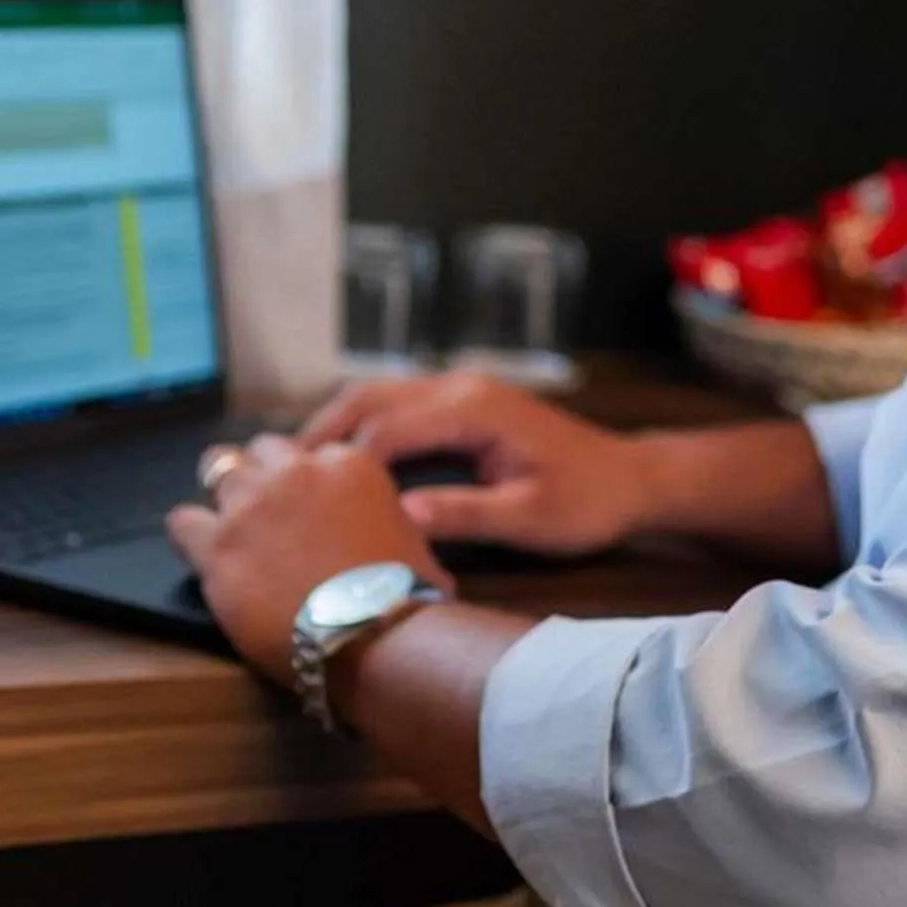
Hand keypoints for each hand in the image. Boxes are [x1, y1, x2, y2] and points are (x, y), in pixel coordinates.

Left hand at [166, 435, 452, 683]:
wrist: (376, 638)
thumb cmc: (407, 600)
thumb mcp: (412, 540)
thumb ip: (386, 518)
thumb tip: (387, 528)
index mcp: (347, 465)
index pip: (311, 454)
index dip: (306, 482)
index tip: (306, 507)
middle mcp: (295, 473)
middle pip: (261, 450)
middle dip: (262, 475)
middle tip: (266, 512)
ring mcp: (252, 506)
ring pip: (218, 469)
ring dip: (225, 496)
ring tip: (231, 528)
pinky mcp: (218, 547)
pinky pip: (182, 522)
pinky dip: (190, 534)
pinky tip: (201, 552)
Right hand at [297, 372, 655, 556]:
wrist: (630, 479)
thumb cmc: (586, 502)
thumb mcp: (531, 518)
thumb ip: (466, 513)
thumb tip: (400, 516)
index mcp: (473, 409)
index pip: (387, 429)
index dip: (342, 465)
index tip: (305, 501)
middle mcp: (460, 387)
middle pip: (368, 398)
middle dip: (320, 434)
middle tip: (276, 476)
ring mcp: (460, 390)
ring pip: (377, 395)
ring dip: (334, 426)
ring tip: (295, 470)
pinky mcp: (462, 403)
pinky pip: (396, 405)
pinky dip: (359, 427)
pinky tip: (338, 464)